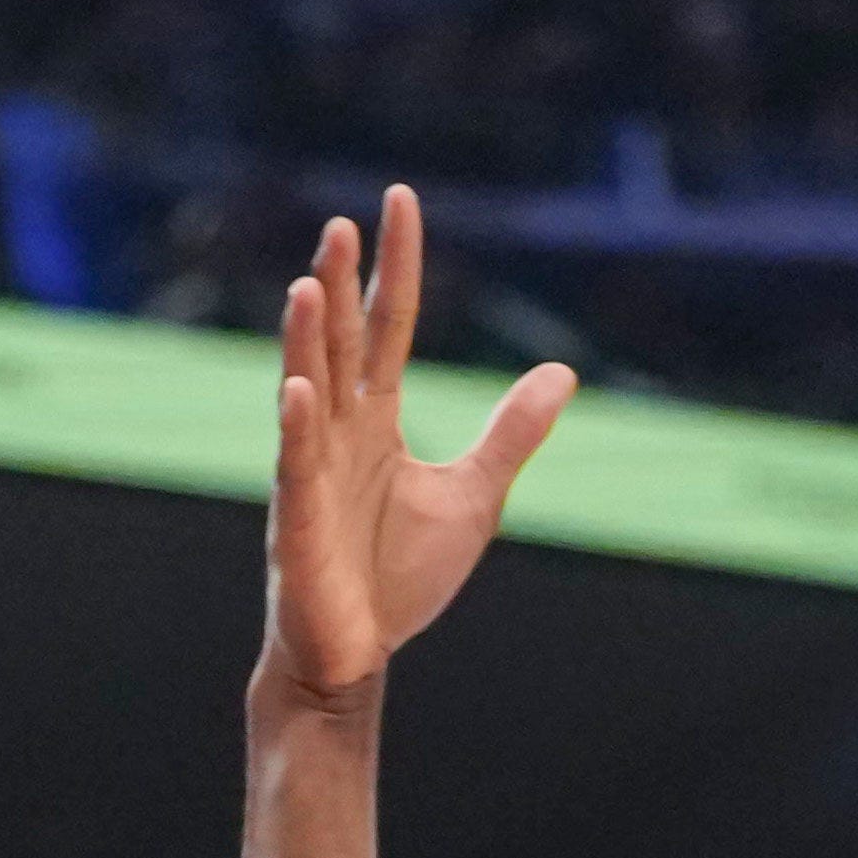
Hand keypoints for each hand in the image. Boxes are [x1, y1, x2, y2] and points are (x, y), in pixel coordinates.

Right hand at [260, 190, 574, 709]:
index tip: (397, 200)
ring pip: (308, 393)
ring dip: (306, 342)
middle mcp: (338, 434)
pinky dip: (296, 429)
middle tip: (341, 225)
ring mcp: (312, 474)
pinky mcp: (298, 523)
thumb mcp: (475, 496)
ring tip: (307, 286)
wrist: (356, 658)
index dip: (395, 265)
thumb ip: (510, 433)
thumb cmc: (400, 579)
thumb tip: (561, 372)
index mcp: (376, 422)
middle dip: (339, 285)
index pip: (387, 325)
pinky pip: (296, 468)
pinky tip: (296, 390)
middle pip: (341, 345)